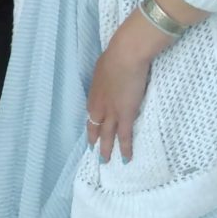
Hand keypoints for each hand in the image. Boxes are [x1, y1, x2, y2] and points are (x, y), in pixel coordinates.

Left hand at [85, 42, 154, 163]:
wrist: (125, 56)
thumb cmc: (117, 56)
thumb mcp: (104, 67)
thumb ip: (106, 75)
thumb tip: (110, 74)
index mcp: (93, 93)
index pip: (91, 112)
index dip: (92, 122)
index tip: (92, 129)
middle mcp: (98, 105)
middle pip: (94, 126)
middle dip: (93, 139)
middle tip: (93, 151)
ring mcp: (111, 112)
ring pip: (106, 136)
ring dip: (106, 149)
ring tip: (105, 161)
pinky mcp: (125, 115)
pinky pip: (124, 136)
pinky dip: (125, 148)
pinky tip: (125, 159)